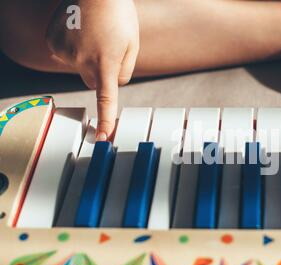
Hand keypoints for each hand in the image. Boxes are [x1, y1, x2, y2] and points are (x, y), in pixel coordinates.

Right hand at [46, 0, 139, 139]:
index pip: (106, 100)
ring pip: (78, 67)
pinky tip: (78, 31)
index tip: (101, 138)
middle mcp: (83, 61)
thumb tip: (111, 85)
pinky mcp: (53, 43)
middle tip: (106, 49)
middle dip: (100, 72)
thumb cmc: (119, 16)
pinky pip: (65, 55)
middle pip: (93, 82)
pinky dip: (72, 47)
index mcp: (107, 63)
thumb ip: (124, 72)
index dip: (105, 120)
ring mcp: (65, 52)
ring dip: (86, 57)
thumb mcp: (132, 46)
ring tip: (92, 34)